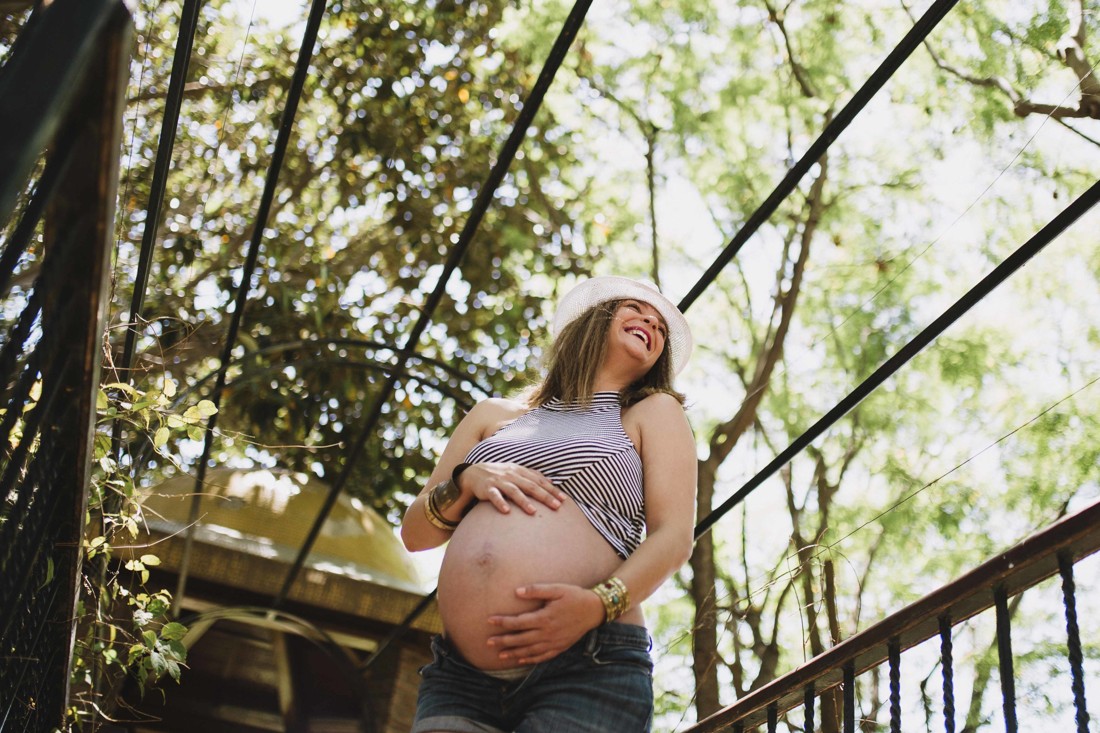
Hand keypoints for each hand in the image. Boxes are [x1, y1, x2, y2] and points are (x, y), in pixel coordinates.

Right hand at [461, 463, 564, 514]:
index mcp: (521, 471)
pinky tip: (506, 511)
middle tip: (556, 506)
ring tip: (533, 511)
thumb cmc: (500, 474)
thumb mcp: (517, 472)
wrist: (474, 473)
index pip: (540, 481)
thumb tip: (551, 481)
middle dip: (544, 496)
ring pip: (514, 491)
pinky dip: (500, 502)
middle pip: (531, 486)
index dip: (552, 490)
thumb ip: (533, 476)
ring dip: (524, 501)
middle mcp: (512, 475)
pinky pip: (495, 496)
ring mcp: (499, 481)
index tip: (564, 500)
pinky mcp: (487, 488)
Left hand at [486, 584, 604, 663]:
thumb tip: (517, 591)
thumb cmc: (574, 596)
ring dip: (514, 653)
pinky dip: (530, 659)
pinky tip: (521, 660)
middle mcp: (547, 633)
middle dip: (503, 640)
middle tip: (488, 642)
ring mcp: (554, 642)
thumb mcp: (557, 589)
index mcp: (544, 618)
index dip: (503, 622)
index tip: (489, 621)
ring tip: (500, 655)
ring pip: (529, 650)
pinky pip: (542, 656)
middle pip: (520, 639)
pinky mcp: (560, 647)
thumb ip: (537, 590)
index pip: (518, 622)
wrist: (594, 610)